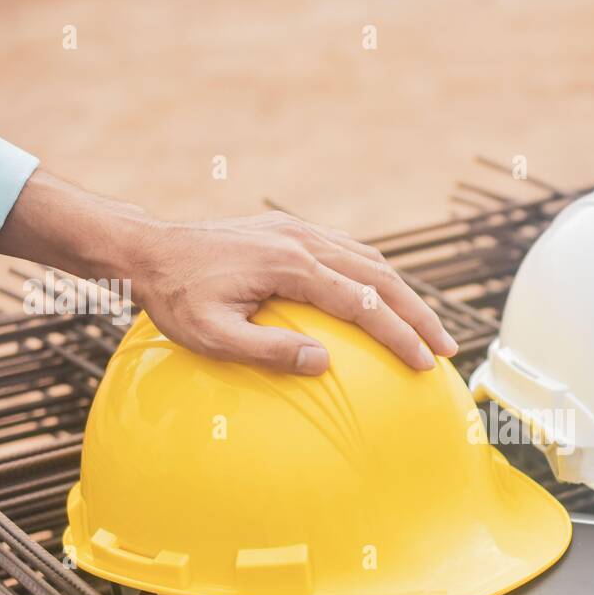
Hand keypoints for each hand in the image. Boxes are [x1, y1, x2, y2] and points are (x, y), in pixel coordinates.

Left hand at [0, 171, 456, 373]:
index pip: (363, 303)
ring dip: (404, 294)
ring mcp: (299, 231)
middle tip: (447, 349)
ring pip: (371, 260)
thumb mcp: (212, 335)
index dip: (399, 334)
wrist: (146, 248)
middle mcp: (303, 240)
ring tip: (427, 328)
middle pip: (382, 276)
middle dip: (419, 314)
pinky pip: (349, 252)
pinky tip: (384, 301)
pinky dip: (378, 276)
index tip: (425, 363)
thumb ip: (268, 350)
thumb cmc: (174, 299)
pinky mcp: (291, 231)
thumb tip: (324, 363)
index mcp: (290, 266)